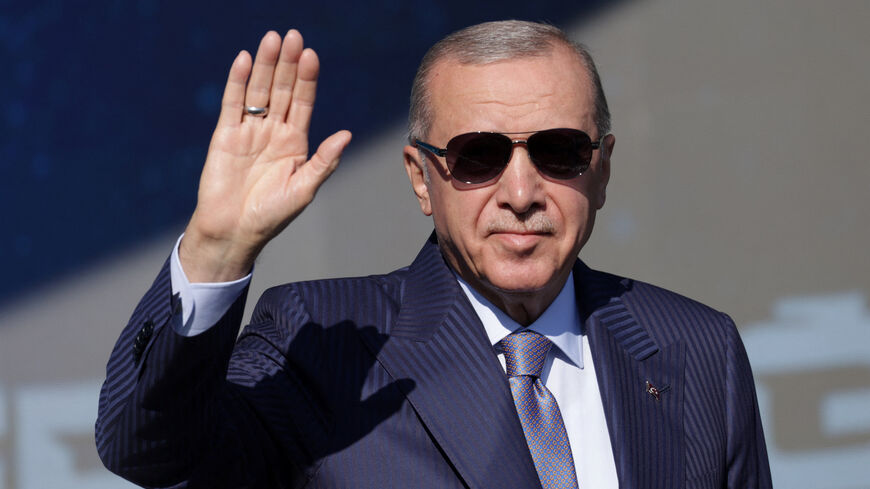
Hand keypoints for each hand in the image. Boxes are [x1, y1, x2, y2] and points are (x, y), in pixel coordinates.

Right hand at [179, 30, 351, 281]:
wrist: (233, 231)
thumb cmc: (271, 216)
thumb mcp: (304, 189)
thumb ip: (324, 161)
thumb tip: (347, 134)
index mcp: (296, 143)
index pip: (303, 102)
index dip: (307, 79)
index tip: (311, 55)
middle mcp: (273, 132)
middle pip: (282, 89)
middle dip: (287, 63)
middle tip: (292, 36)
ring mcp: (249, 131)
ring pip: (258, 91)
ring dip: (264, 65)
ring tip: (271, 39)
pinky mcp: (225, 135)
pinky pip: (233, 103)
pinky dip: (237, 81)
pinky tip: (244, 59)